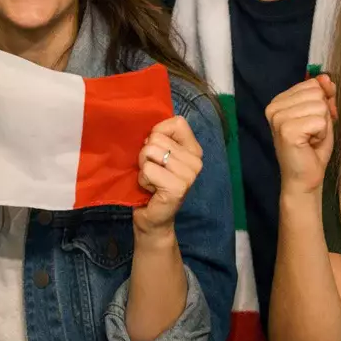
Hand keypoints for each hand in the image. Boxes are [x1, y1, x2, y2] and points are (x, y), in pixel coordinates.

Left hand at [134, 115, 205, 239]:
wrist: (153, 217)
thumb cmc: (153, 183)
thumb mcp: (158, 155)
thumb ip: (159, 138)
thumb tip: (150, 131)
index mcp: (194, 149)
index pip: (177, 122)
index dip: (158, 133)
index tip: (156, 151)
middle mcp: (197, 160)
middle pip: (157, 138)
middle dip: (146, 154)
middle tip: (153, 171)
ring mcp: (189, 175)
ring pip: (150, 152)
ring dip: (144, 167)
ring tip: (152, 180)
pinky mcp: (178, 187)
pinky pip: (148, 170)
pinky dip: (143, 180)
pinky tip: (151, 190)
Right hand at [266, 74, 337, 196]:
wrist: (305, 178)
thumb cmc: (313, 147)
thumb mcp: (322, 114)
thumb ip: (324, 94)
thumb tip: (325, 77)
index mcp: (279, 100)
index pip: (313, 84)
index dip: (322, 103)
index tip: (314, 123)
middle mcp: (274, 106)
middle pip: (317, 94)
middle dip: (323, 114)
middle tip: (312, 133)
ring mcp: (278, 118)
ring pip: (320, 106)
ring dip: (323, 125)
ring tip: (310, 138)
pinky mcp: (287, 130)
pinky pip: (320, 121)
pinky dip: (322, 134)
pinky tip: (310, 144)